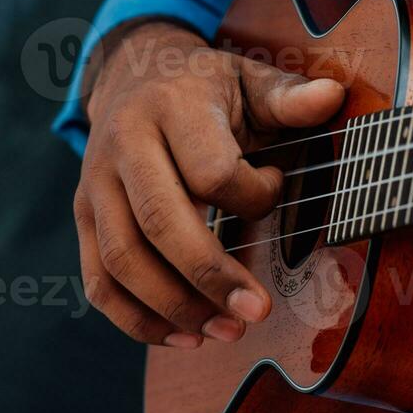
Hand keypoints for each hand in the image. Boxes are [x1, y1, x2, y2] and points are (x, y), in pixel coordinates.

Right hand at [74, 20, 343, 347]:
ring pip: (123, 260)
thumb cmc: (204, 87)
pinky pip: (99, 281)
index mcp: (169, 107)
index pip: (210, 171)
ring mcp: (95, 184)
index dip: (253, 195)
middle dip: (210, 276)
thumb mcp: (248, 79)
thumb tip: (330, 97)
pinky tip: (182, 337)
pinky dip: (136, 319)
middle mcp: (123, 145)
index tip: (276, 187)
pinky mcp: (83, 217)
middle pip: (158, 223)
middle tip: (257, 312)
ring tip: (226, 331)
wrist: (130, 75)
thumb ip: (288, 97)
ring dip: (175, 307)